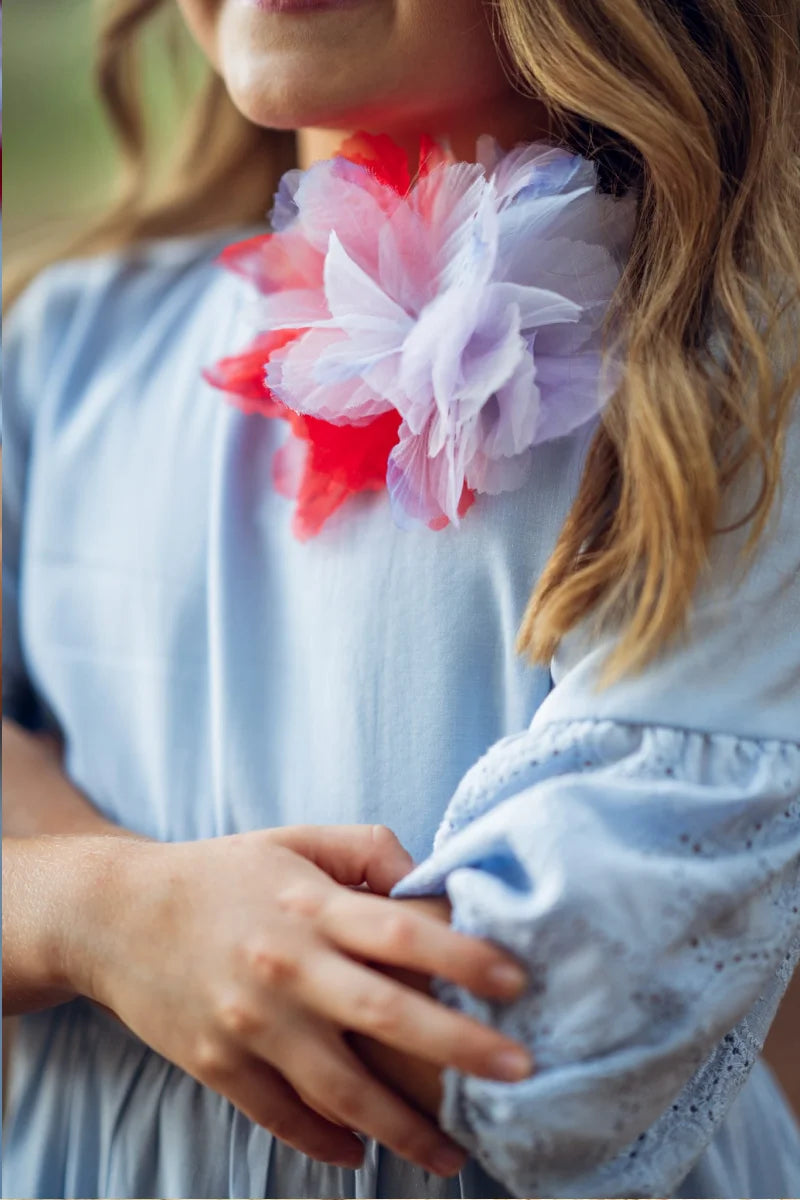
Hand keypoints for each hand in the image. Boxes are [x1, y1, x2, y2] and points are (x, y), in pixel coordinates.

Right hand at [74, 826, 532, 1174]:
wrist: (115, 915)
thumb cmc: (221, 874)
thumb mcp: (295, 841)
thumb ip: (367, 850)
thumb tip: (428, 880)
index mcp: (310, 907)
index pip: (402, 931)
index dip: (464, 955)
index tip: (518, 981)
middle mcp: (286, 967)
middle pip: (385, 1014)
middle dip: (460, 1046)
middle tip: (521, 1070)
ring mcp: (251, 1024)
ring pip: (340, 1088)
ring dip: (404, 1126)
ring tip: (455, 1154)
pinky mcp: (219, 1065)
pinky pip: (283, 1117)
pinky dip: (327, 1142)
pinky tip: (365, 1152)